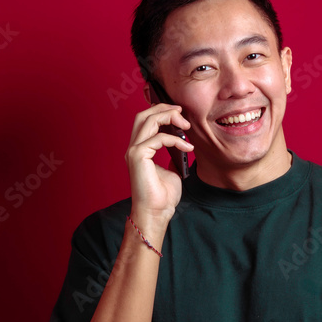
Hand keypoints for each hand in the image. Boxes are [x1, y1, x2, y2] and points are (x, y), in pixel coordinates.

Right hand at [125, 103, 193, 225]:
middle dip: (163, 108)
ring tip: (186, 124)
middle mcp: (133, 148)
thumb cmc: (162, 197)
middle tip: (181, 111)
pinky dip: (175, 140)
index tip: (180, 114)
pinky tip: (188, 147)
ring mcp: (133, 151)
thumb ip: (173, 156)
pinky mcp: (138, 156)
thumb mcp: (172, 170)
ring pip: (148, 120)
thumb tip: (182, 145)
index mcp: (139, 150)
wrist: (156, 213)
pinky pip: (158, 138)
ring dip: (169, 117)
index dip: (161, 112)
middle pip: (143, 115)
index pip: (146, 121)